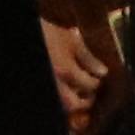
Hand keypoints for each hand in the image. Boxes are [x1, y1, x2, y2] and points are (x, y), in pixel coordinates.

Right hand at [41, 10, 112, 127]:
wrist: (31, 30)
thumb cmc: (49, 32)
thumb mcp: (71, 40)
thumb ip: (88, 57)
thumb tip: (103, 71)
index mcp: (67, 71)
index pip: (90, 85)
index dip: (97, 82)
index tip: (99, 77)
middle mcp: (56, 82)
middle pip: (74, 104)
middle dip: (85, 101)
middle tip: (89, 94)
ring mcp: (49, 83)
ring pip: (62, 104)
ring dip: (72, 102)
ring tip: (76, 94)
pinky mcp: (45, 80)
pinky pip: (56, 96)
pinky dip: (63, 98)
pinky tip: (66, 90)